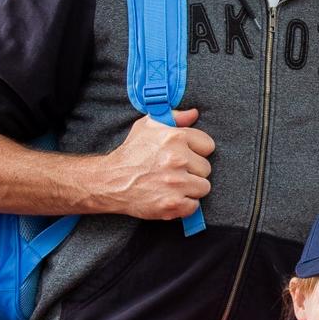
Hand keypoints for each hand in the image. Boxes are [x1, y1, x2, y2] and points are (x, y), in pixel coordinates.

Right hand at [96, 108, 214, 220]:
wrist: (110, 181)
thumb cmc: (131, 153)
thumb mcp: (148, 126)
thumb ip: (175, 117)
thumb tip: (194, 113)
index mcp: (175, 137)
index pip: (208, 145)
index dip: (197, 151)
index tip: (185, 155)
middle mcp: (177, 159)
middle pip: (206, 168)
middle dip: (193, 170)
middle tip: (175, 171)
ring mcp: (176, 183)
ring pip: (203, 187)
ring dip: (191, 188)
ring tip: (174, 185)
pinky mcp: (172, 204)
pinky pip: (194, 206)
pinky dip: (184, 205)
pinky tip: (171, 197)